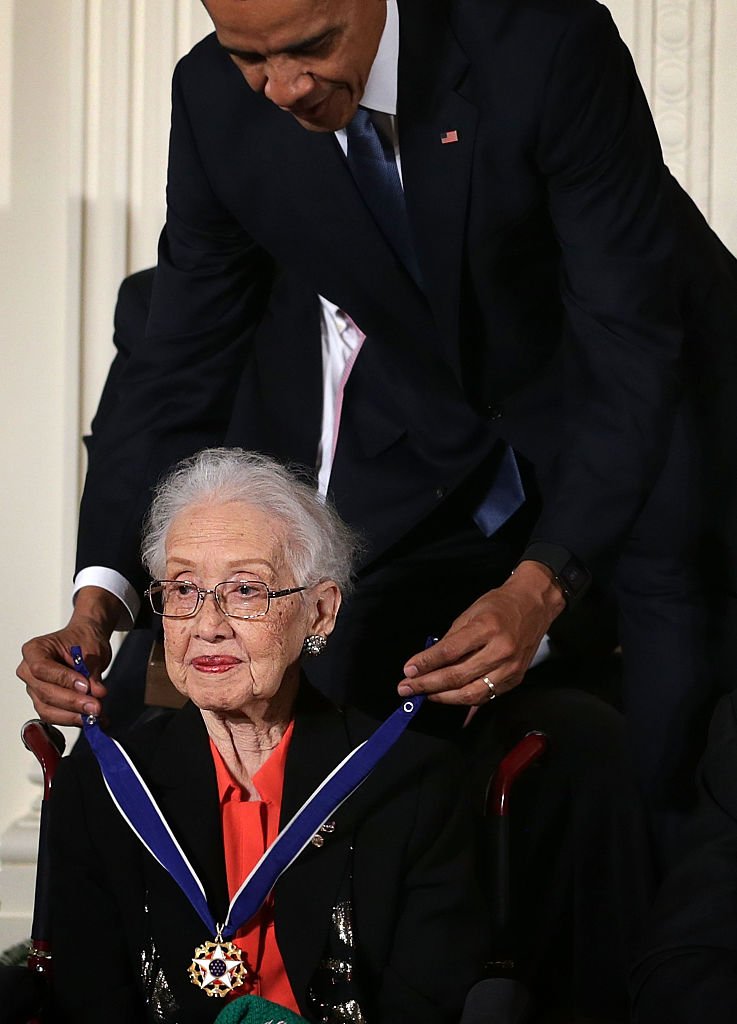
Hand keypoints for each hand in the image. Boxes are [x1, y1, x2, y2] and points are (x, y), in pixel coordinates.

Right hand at [16, 587, 121, 724]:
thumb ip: (92, 673)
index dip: (64, 680)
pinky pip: (55, 716)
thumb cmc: (83, 640)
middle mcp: (29, 670)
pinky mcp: (44, 702)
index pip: (42, 668)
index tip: (86, 686)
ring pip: (49, 710)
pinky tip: (92, 719)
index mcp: (35, 650)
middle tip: (96, 706)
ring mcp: (35, 688)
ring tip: (96, 715)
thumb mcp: (92, 651)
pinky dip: (75, 718)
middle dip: (73, 702)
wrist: (85, 642)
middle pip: (46, 693)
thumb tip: (96, 693)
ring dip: (74, 715)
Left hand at [397, 561, 565, 705]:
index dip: (426, 664)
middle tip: (407, 688)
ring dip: (444, 697)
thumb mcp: (470, 612)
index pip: (449, 652)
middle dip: (428, 685)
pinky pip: (486, 697)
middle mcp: (501, 650)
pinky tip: (448, 700)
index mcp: (487, 628)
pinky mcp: (515, 679)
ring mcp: (510, 668)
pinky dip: (465, 702)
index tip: (408, 670)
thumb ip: (450, 639)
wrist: (534, 604)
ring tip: (425, 695)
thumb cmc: (500, 605)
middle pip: (458, 676)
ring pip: (471, 693)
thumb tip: (428, 662)